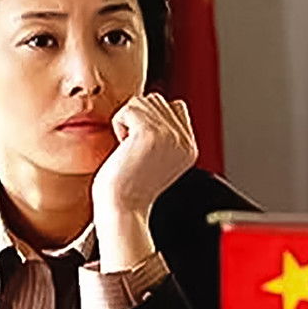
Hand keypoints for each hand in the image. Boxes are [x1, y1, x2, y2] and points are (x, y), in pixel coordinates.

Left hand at [91, 93, 196, 270]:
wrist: (121, 208)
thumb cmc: (128, 187)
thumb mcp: (155, 157)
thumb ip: (163, 132)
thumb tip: (150, 103)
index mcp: (188, 147)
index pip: (176, 106)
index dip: (152, 118)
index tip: (141, 146)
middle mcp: (183, 140)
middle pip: (157, 100)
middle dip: (138, 119)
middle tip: (133, 149)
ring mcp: (169, 135)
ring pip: (142, 101)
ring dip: (127, 121)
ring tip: (128, 148)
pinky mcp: (151, 133)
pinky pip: (128, 109)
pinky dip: (118, 124)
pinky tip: (122, 147)